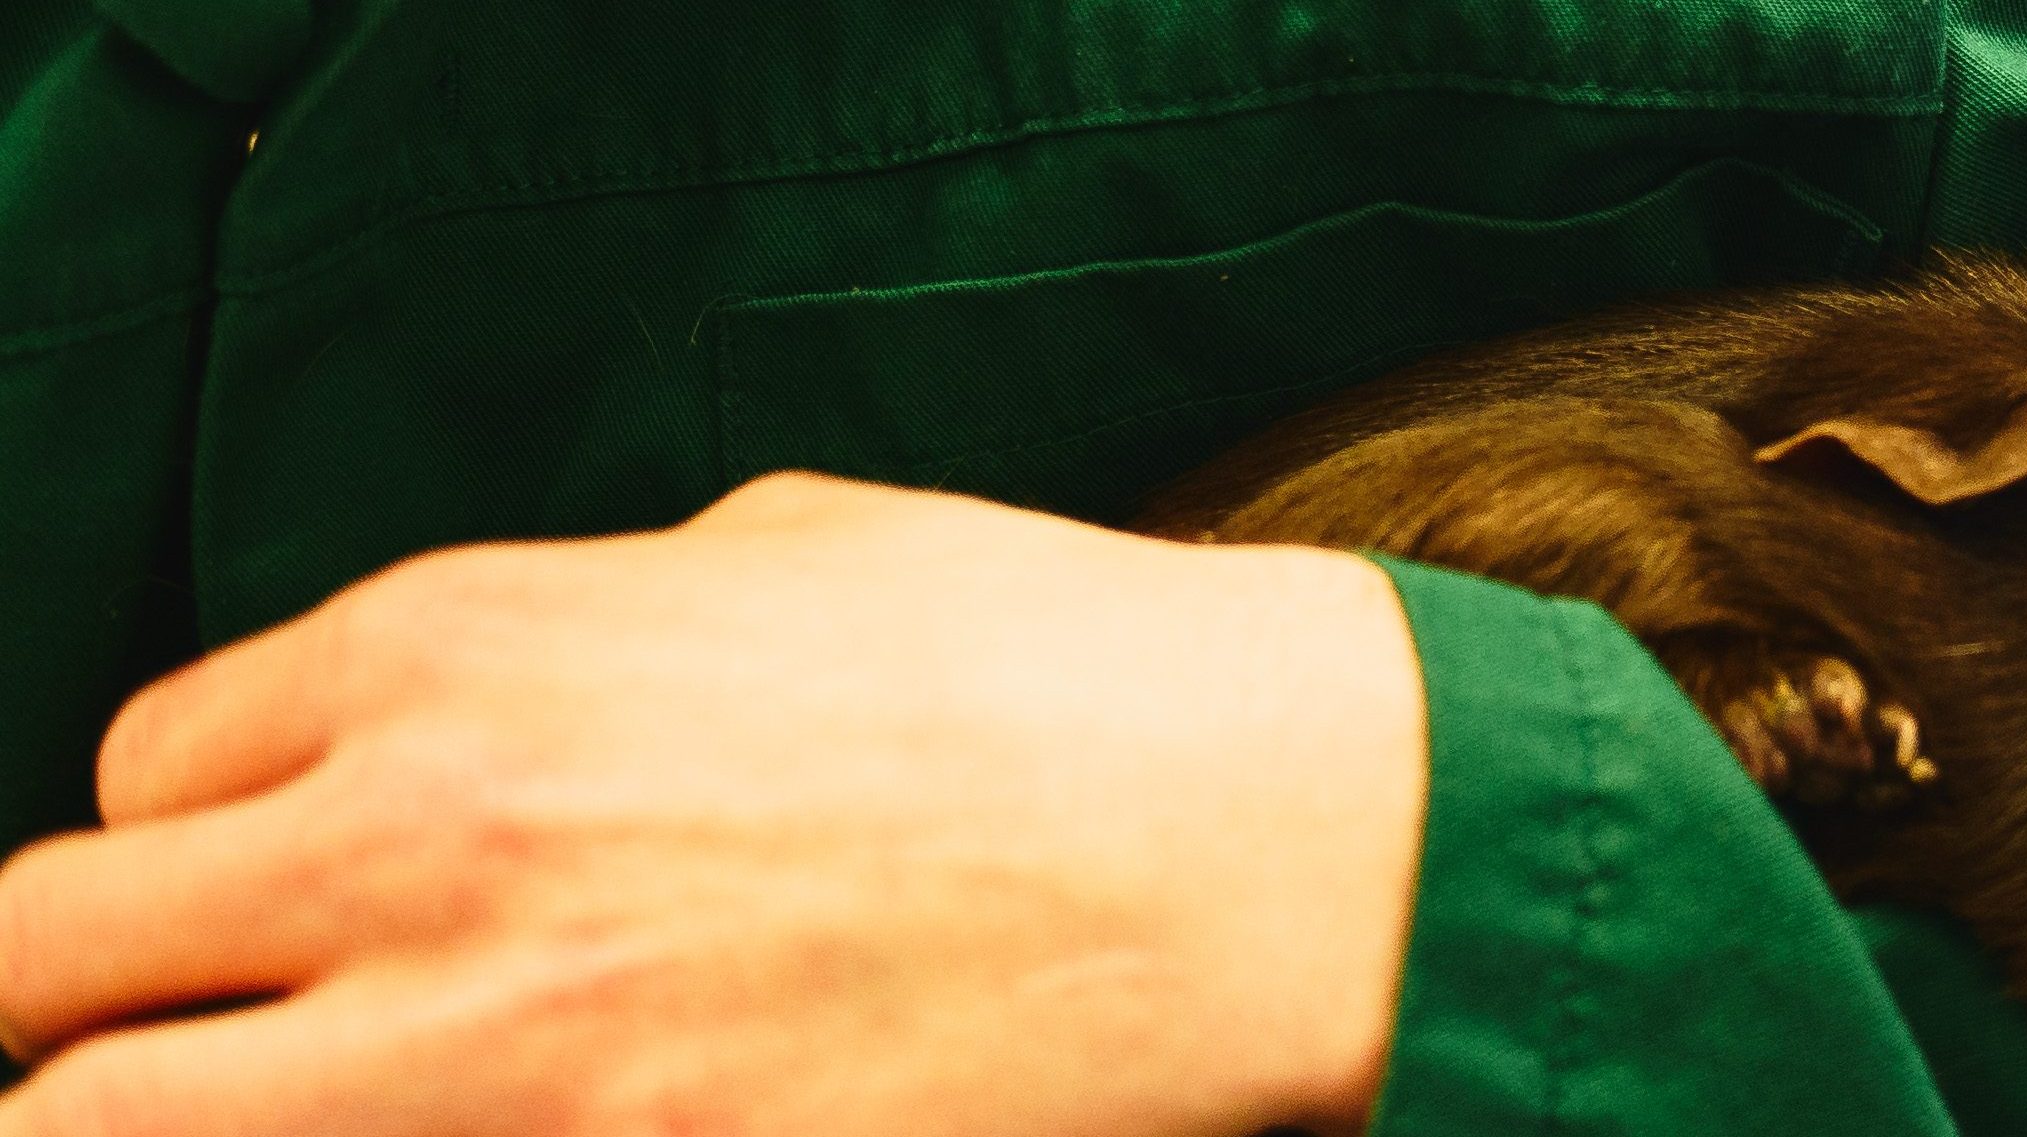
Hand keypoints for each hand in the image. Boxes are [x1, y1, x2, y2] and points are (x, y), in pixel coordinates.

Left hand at [0, 473, 1426, 1135]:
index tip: (303, 900)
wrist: (1272, 836)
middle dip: (102, 1018)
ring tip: (338, 1107)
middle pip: (44, 980)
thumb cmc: (1059, 669)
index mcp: (454, 650)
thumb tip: (452, 714)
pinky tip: (546, 1128)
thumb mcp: (772, 555)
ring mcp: (511, 1053)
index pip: (142, 780)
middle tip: (223, 1047)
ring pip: (110, 1136)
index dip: (213, 855)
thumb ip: (556, 631)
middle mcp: (425, 842)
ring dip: (185, 1125)